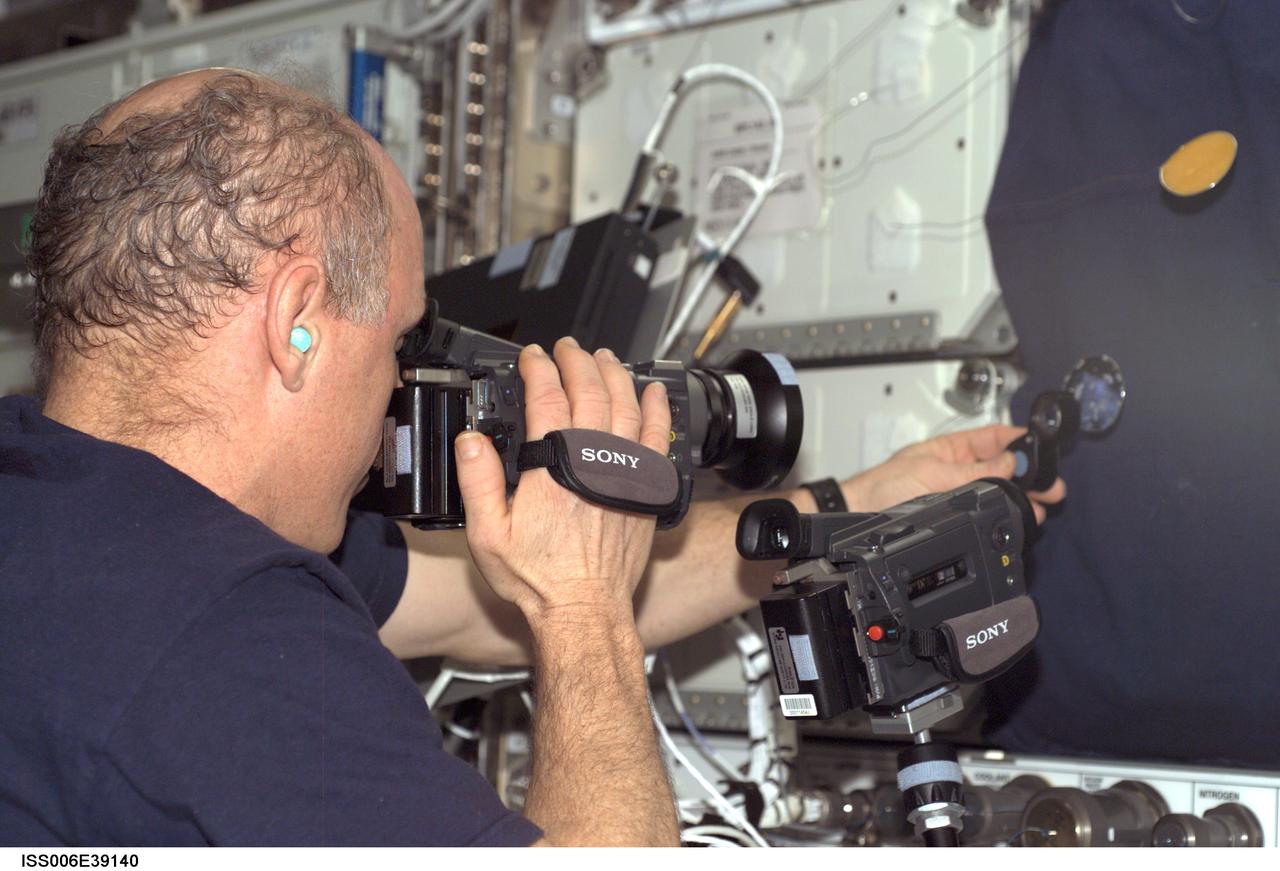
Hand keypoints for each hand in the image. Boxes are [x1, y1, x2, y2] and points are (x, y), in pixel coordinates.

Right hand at [453, 338, 672, 623]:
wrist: (584, 610)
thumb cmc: (540, 579)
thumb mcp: (488, 534)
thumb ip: (477, 481)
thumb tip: (471, 440)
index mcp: (553, 468)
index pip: (548, 398)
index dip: (539, 369)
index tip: (532, 358)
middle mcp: (594, 462)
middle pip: (591, 391)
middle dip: (577, 361)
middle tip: (567, 349)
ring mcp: (625, 473)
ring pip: (626, 405)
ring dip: (614, 374)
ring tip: (603, 358)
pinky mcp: (646, 489)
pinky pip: (658, 437)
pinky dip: (657, 409)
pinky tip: (652, 393)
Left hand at [843, 424, 1065, 522]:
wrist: (860, 516)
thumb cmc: (882, 487)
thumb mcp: (931, 473)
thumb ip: (972, 471)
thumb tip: (1008, 464)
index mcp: (952, 450)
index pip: (993, 438)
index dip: (1019, 441)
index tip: (1041, 447)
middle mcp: (958, 470)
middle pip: (1002, 469)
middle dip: (1029, 476)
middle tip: (1052, 486)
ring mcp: (958, 493)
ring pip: (999, 492)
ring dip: (1022, 498)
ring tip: (1040, 507)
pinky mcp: (956, 515)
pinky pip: (986, 512)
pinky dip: (1005, 514)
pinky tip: (1018, 518)